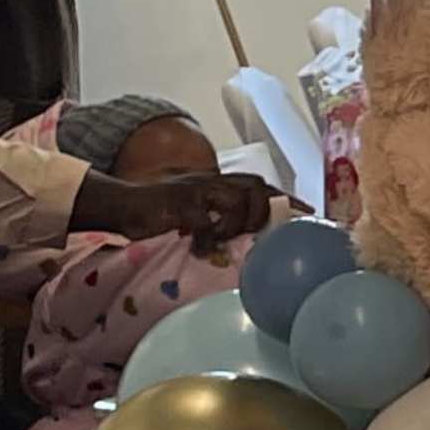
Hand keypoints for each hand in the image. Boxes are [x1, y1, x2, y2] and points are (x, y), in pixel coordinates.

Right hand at [75, 168, 275, 254]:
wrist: (121, 205)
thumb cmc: (159, 213)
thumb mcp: (197, 213)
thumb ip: (221, 220)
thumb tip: (250, 242)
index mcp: (218, 184)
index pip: (261, 185)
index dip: (285, 198)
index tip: (308, 212)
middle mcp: (211, 181)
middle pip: (256, 186)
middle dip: (266, 209)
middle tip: (260, 230)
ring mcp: (196, 189)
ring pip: (238, 198)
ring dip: (238, 222)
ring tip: (224, 237)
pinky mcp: (179, 202)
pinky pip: (207, 219)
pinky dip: (210, 235)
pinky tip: (200, 247)